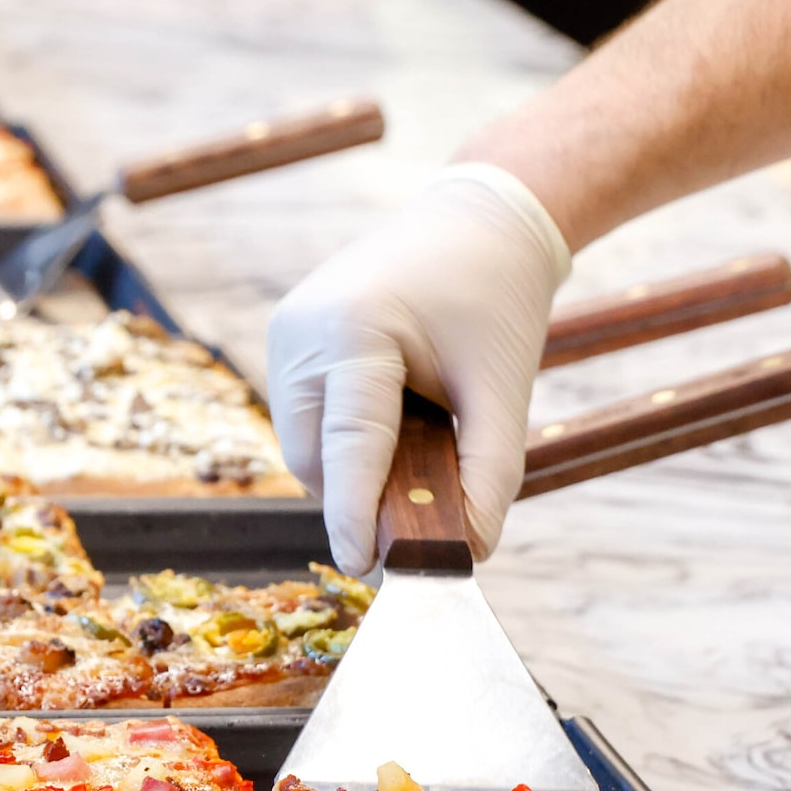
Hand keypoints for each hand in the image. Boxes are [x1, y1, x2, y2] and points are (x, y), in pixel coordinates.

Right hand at [265, 163, 571, 574]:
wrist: (476, 224)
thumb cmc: (494, 300)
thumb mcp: (505, 389)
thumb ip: (490, 473)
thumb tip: (467, 550)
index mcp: (352, 327)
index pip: (349, 445)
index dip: (355, 515)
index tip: (366, 567)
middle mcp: (301, 330)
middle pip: (318, 457)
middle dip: (360, 498)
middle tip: (418, 524)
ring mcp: (285, 334)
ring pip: (308, 448)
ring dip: (353, 473)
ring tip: (417, 451)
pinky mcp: (287, 343)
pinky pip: (309, 423)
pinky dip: (347, 446)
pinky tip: (394, 428)